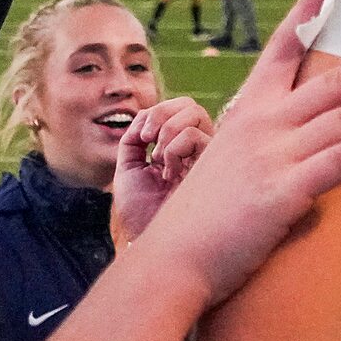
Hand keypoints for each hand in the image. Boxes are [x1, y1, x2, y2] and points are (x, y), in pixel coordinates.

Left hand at [108, 95, 215, 250]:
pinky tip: (170, 172)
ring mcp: (205, 157)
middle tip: (147, 139)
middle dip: (162, 114)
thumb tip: (143, 119)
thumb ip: (133, 139)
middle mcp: (194, 150)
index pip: (178, 109)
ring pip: (197, 114)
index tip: (140, 136)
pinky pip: (197, 136)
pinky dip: (175, 148)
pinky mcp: (212, 167)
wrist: (145, 236)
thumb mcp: (128, 167)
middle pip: (191, 105)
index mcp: (176, 148)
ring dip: (168, 131)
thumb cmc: (140, 210)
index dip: (157, 111)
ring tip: (159, 159)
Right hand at [145, 0, 340, 300]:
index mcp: (247, 110)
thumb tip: (302, 156)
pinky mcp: (284, 190)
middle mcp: (262, 122)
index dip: (308, 9)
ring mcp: (274, 154)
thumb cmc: (203, 218)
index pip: (282, 46)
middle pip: (334, 78)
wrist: (175, 258)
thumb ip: (267, 148)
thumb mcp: (231, 163)